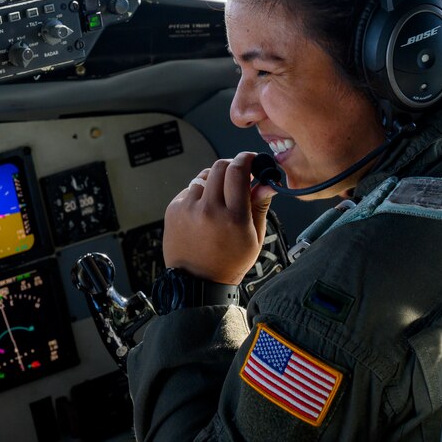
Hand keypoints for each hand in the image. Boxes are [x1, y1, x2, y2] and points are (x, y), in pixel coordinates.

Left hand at [163, 152, 275, 284]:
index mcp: (233, 217)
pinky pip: (190, 189)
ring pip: (204, 177)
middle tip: (238, 175)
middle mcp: (209, 210)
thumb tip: (268, 182)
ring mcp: (188, 209)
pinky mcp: (174, 210)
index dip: (246, 159)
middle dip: (232, 165)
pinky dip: (200, 193)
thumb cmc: (229, 263)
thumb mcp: (255, 238)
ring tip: (220, 199)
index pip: (238, 171)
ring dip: (215, 181)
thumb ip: (260, 206)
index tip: (250, 158)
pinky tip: (205, 210)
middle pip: (220, 166)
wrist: (197, 283)